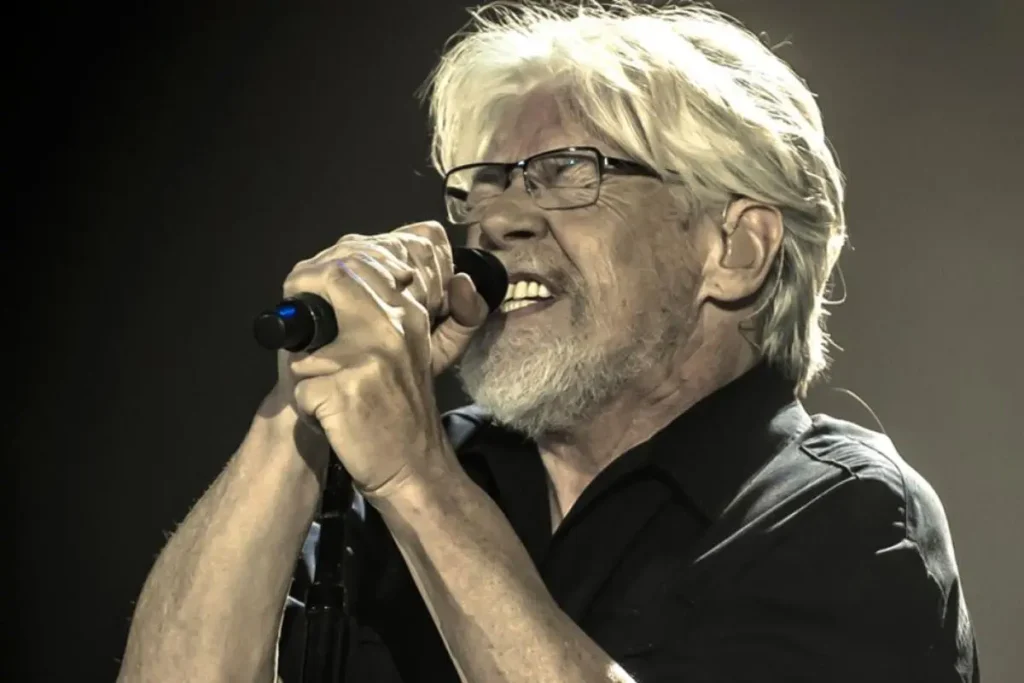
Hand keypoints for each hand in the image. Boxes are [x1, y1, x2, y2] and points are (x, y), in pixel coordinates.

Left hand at [274, 221, 488, 497]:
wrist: (413, 470)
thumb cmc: (407, 414)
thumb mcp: (431, 356)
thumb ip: (452, 314)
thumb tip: (464, 282)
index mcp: (408, 316)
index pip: (363, 262)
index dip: (324, 265)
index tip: (306, 280)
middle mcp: (390, 328)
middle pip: (333, 277)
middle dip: (302, 286)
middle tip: (295, 312)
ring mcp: (366, 358)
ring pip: (305, 341)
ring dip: (304, 369)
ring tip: (325, 389)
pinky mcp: (344, 391)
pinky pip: (301, 387)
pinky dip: (307, 406)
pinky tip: (328, 417)